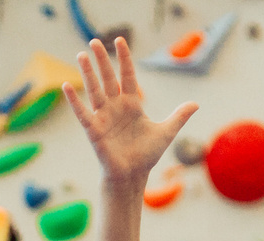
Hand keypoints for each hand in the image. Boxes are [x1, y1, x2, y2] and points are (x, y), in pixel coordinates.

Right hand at [63, 37, 198, 189]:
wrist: (133, 176)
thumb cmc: (146, 155)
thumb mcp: (166, 132)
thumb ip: (179, 116)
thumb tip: (196, 104)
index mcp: (131, 104)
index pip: (127, 76)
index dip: (124, 59)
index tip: (120, 41)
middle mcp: (115, 107)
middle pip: (108, 78)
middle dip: (102, 60)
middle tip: (96, 41)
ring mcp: (103, 117)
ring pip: (94, 90)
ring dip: (88, 72)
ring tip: (81, 54)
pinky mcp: (94, 130)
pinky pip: (82, 112)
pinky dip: (74, 100)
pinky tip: (67, 85)